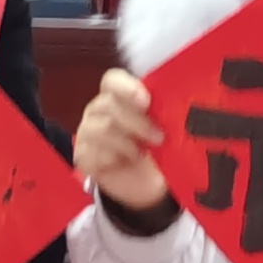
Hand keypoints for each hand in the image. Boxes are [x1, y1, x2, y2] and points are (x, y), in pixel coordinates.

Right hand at [74, 68, 168, 210]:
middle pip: (108, 105)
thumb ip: (163, 114)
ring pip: (101, 129)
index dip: (127, 87)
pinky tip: (126, 163)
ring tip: (143, 153)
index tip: (146, 101)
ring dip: (127, 143)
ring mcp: (87, 133)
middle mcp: (98, 111)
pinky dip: (114, 160)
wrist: (142, 181)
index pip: (112, 81)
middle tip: (159, 137)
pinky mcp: (82, 156)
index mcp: (117, 96)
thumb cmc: (151, 148)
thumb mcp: (162, 128)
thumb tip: (179, 108)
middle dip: (137, 122)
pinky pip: (94, 154)